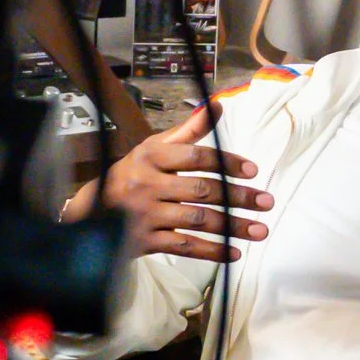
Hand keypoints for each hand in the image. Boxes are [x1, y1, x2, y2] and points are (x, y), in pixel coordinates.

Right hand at [64, 105, 271, 261]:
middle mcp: (148, 184)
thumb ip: (187, 131)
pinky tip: (234, 253)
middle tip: (267, 202)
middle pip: (202, 190)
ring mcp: (146, 215)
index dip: (227, 162)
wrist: (92, 213)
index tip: (254, 171)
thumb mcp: (154, 149)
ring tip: (260, 230)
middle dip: (238, 197)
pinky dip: (211, 251)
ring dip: (232, 226)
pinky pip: (184, 246)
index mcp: (151, 156)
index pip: (196, 156)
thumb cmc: (133, 175)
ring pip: (197, 219)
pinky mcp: (145, 241)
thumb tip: (217, 106)